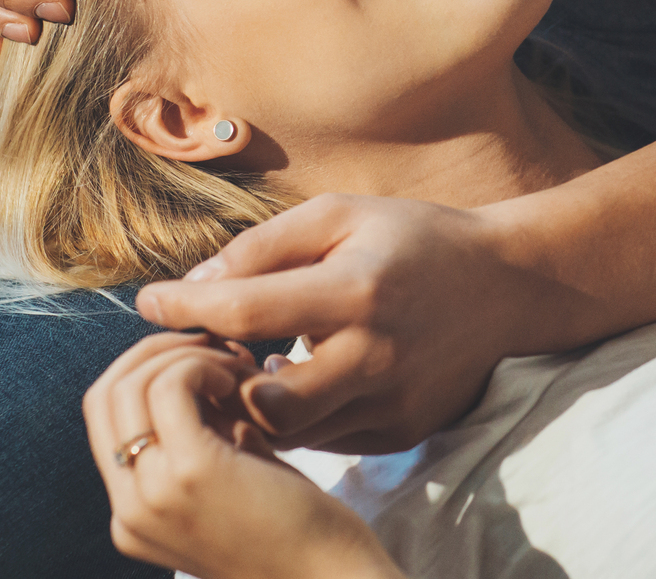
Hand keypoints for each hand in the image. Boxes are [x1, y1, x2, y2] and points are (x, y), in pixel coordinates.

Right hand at [83, 331, 403, 578]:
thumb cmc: (300, 526)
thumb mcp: (234, 476)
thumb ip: (202, 435)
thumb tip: (193, 367)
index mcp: (133, 515)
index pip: (105, 419)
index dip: (145, 372)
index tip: (202, 357)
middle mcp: (129, 511)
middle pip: (104, 396)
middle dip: (156, 353)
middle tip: (215, 346)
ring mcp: (152, 495)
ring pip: (130, 385)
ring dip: (186, 356)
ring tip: (238, 368)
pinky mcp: (189, 474)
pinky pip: (169, 386)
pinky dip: (204, 365)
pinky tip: (242, 379)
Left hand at [136, 194, 580, 453]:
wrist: (506, 287)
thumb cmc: (414, 239)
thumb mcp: (340, 215)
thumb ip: (263, 246)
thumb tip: (193, 285)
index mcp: (355, 289)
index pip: (244, 311)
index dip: (183, 309)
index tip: (148, 302)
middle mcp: (374, 354)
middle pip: (262, 398)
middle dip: (219, 380)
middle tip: (205, 353)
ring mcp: (391, 401)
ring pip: (289, 430)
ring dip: (253, 402)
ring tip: (247, 363)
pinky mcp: (401, 430)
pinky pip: (325, 439)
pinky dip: (298, 416)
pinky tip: (296, 379)